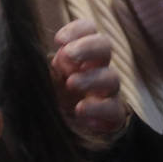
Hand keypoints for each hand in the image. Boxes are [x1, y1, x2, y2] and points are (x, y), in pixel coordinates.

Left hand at [50, 19, 126, 135]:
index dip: (78, 30)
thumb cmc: (57, 97)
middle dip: (87, 47)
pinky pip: (114, 109)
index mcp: (82, 54)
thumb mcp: (48, 78)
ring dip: (91, 78)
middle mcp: (98, 68)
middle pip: (105, 46)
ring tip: (71, 84)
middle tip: (67, 55)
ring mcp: (107, 91)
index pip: (89, 30)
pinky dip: (99, 109)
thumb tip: (50, 55)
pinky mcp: (113, 114)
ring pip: (111, 77)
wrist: (69, 131)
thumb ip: (50, 67)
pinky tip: (82, 111)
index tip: (58, 40)